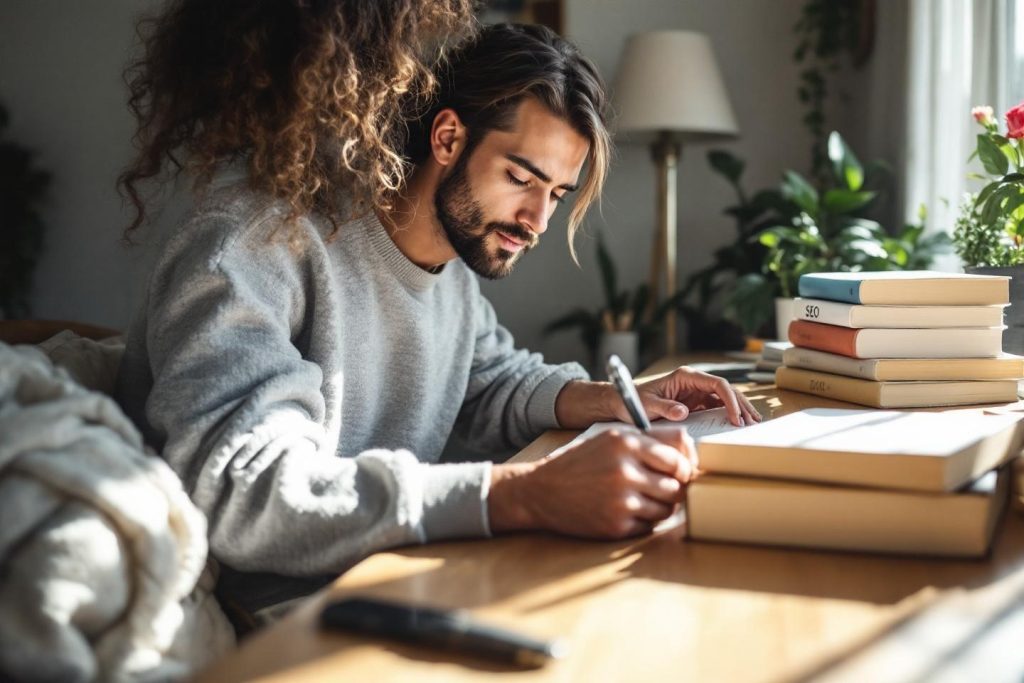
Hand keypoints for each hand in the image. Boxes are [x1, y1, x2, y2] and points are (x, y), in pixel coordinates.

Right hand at [489, 425, 695, 538]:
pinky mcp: (616, 525)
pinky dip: (642, 521)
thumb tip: (689, 454)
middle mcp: (625, 471)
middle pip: (676, 487)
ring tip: (642, 500)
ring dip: (660, 507)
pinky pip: (648, 526)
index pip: (678, 460)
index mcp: (626, 444)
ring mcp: (621, 501)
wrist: (540, 491)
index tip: (680, 474)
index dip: (684, 469)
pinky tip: (624, 511)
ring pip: (666, 510)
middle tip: (663, 490)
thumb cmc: (580, 463)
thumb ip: (648, 442)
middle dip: (674, 490)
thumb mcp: (610, 439)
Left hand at [627, 366, 761, 426]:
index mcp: (686, 376)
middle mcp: (694, 382)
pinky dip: (729, 414)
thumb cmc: (634, 401)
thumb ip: (665, 408)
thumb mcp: (647, 405)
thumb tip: (683, 412)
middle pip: (726, 390)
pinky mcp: (695, 403)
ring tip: (753, 423)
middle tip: (751, 423)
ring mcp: (696, 392)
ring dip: (739, 409)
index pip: (717, 384)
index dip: (730, 399)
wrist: (623, 402)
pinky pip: (717, 407)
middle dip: (740, 405)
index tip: (735, 417)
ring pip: (725, 398)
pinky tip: (739, 423)